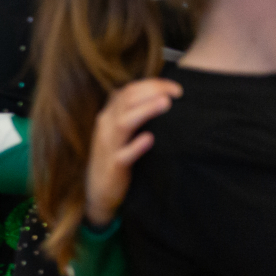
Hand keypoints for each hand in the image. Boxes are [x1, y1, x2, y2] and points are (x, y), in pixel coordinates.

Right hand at [85, 78, 180, 229]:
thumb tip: (163, 98)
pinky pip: (123, 155)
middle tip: (176, 92)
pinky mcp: (114, 166)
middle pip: (126, 101)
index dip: (152, 85)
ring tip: (165, 103)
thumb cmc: (117, 157)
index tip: (176, 88)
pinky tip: (149, 139)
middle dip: (151, 92)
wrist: (99, 191)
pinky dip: (136, 146)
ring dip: (145, 111)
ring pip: (124, 123)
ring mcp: (109, 145)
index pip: (128, 91)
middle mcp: (107, 126)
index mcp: (109, 115)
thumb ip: (135, 114)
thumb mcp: (121, 133)